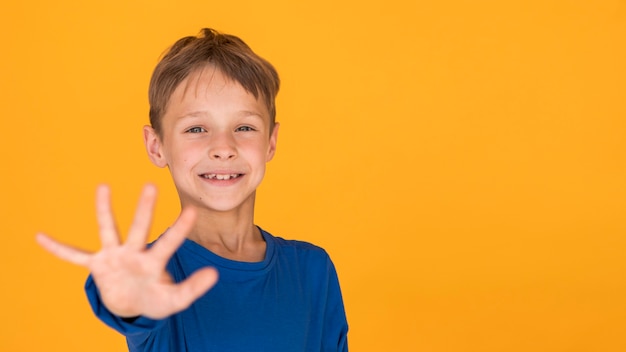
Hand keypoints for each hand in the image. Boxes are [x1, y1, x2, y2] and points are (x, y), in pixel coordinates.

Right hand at [36, 184, 217, 318]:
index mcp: (154, 261)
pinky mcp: (97, 265)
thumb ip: (192, 288)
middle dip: (145, 209)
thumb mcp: (175, 299)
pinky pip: (74, 256)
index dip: (180, 229)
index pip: (170, 242)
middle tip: (151, 185)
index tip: (193, 211)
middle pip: (140, 228)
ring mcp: (114, 256)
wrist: (132, 305)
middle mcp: (134, 252)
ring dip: (105, 211)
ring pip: (109, 230)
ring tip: (102, 186)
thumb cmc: (155, 298)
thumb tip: (215, 274)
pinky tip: (40, 237)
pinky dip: (58, 249)